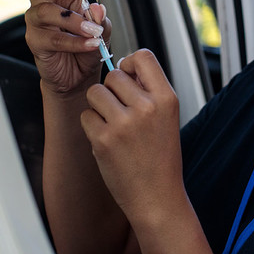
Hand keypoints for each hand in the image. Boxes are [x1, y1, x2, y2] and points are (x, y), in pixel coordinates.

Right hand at [25, 0, 110, 94]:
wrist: (77, 77)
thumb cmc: (87, 46)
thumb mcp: (101, 29)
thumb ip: (100, 18)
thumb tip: (97, 7)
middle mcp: (46, 1)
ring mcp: (37, 21)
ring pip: (47, 11)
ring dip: (73, 21)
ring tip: (93, 31)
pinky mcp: (35, 41)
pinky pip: (52, 38)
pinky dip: (74, 42)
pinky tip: (89, 44)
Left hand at [80, 49, 183, 222]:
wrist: (157, 197)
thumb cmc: (160, 157)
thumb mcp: (167, 117)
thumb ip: (148, 89)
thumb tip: (122, 65)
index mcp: (166, 98)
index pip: (143, 56)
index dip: (129, 63)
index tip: (128, 77)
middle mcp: (146, 107)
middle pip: (113, 75)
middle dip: (111, 90)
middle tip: (120, 111)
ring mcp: (124, 123)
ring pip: (95, 93)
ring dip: (98, 106)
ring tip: (112, 125)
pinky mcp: (104, 139)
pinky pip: (86, 116)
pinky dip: (92, 127)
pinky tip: (107, 141)